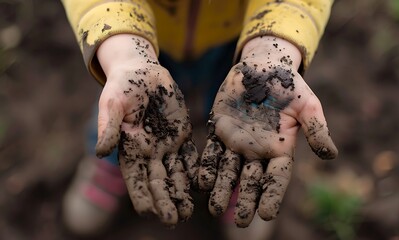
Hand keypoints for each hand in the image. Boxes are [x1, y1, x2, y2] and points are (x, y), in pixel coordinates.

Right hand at [95, 34, 198, 225]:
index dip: (141, 195)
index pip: (135, 178)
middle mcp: (149, 152)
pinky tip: (201, 184)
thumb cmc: (122, 87)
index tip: (149, 213)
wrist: (142, 72)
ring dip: (181, 192)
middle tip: (175, 219)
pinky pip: (190, 156)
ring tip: (189, 211)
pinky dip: (195, 170)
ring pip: (176, 174)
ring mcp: (167, 144)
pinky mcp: (182, 134)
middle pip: (158, 181)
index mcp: (130, 148)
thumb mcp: (112, 104)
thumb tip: (101, 152)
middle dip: (165, 201)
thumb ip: (109, 127)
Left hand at [198, 36, 337, 226]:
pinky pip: (212, 152)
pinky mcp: (220, 129)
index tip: (267, 215)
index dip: (272, 195)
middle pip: (251, 180)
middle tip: (240, 222)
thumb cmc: (288, 84)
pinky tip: (201, 182)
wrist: (262, 64)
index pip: (277, 178)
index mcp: (280, 148)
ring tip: (215, 209)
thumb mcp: (307, 105)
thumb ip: (317, 129)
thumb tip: (331, 155)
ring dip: (222, 189)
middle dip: (246, 200)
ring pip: (229, 171)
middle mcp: (258, 150)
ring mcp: (237, 142)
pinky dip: (207, 166)